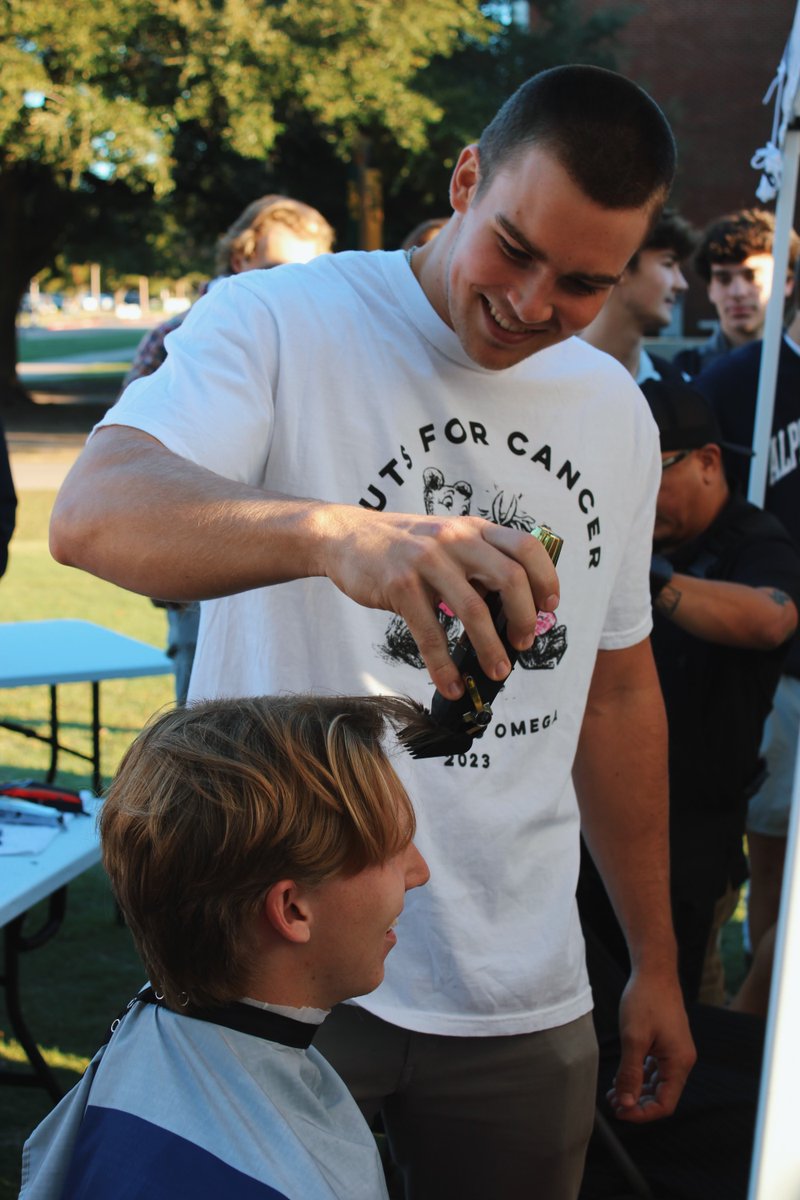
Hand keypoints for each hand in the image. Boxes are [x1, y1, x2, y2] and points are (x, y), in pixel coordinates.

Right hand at [318, 506, 560, 696]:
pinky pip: (430, 633)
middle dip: (523, 619)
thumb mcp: (446, 539)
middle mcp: (454, 539)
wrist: (346, 537)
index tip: (548, 607)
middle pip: (509, 579)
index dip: (545, 578)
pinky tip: (451, 685)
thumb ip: (477, 563)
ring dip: (490, 649)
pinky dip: (443, 666)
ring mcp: (427, 561)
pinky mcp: (400, 585)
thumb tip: (512, 610)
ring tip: (497, 672)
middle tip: (523, 643)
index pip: (526, 547)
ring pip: (474, 610)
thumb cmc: (402, 546)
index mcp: (472, 528)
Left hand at [607, 968, 695, 1122]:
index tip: (620, 1112)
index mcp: (679, 1063)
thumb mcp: (633, 1038)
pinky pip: (655, 1069)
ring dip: (636, 1090)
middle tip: (613, 1103)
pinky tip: (622, 1076)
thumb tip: (626, 1104)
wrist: (654, 971)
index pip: (665, 1104)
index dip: (642, 1113)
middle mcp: (681, 1060)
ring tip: (613, 1093)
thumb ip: (630, 1074)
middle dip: (637, 1103)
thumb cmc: (646, 1000)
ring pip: (657, 1083)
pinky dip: (639, 1075)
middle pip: (662, 1096)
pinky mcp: (667, 1043)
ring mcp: (675, 1052)